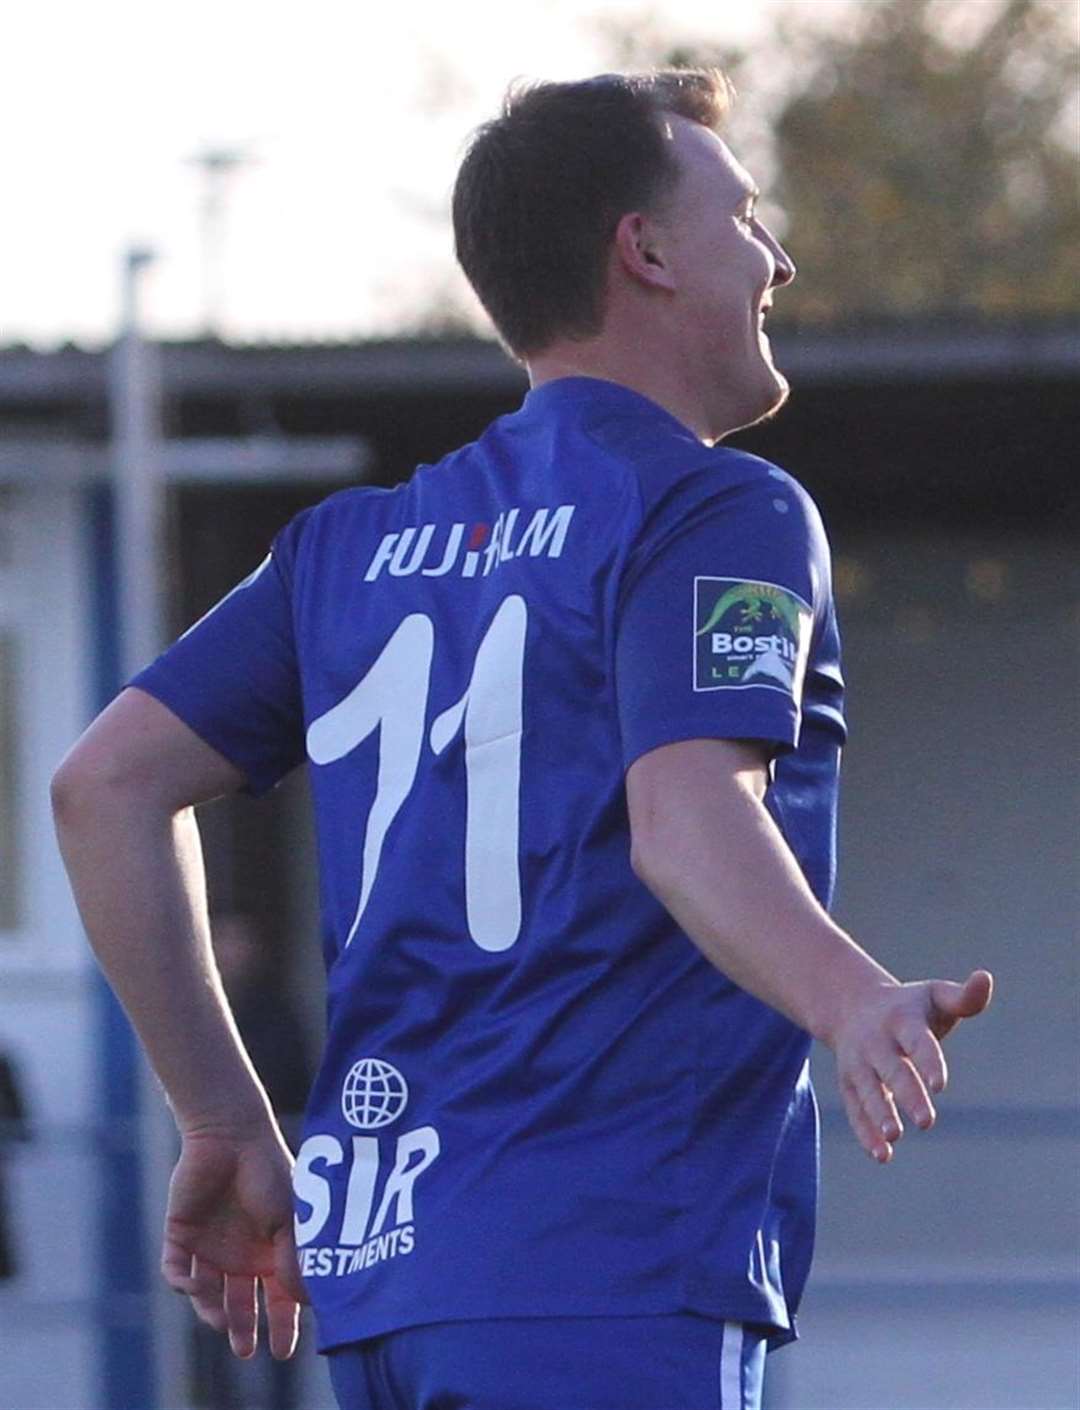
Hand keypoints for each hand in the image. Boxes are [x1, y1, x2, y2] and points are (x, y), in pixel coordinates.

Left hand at [161, 1124, 305, 1358]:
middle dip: (243, 1329)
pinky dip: (182, 1283)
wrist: (229, 1136)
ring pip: (208, 1293)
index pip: (279, 1298)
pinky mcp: (181, 1234)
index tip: (284, 1352)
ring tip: (220, 1320)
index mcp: (272, 1250)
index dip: (283, 1325)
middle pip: (240, 1304)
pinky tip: (193, 1284)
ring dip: (212, 1311)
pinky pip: (176, 1270)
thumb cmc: (269, 1174)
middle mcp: (242, 1254)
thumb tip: (305, 1302)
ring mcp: (210, 1246)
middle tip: (245, 1351)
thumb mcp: (288, 1220)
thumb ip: (292, 1262)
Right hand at [830, 969, 992, 1163]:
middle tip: (927, 1121)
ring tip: (894, 1137)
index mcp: (901, 1019)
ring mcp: (859, 1063)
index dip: (928, 1061)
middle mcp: (876, 1042)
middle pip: (892, 1070)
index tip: (939, 1085)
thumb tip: (985, 978)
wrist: (850, 1004)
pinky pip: (855, 1109)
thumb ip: (964, 996)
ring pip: (867, 1090)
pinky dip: (865, 1132)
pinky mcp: (849, 1084)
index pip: (917, 1041)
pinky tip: (882, 1155)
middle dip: (907, 1094)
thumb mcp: (935, 996)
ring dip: (879, 1113)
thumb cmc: (909, 1007)